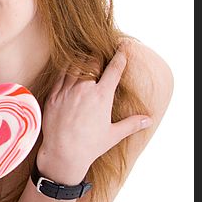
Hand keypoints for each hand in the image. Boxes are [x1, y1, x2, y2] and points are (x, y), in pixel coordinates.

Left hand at [39, 47, 151, 182]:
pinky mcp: (52, 96)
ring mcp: (66, 91)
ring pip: (73, 66)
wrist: (63, 153)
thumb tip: (149, 120)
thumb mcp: (114, 134)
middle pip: (91, 62)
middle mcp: (84, 89)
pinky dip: (65, 70)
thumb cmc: (90, 145)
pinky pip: (59, 76)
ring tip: (84, 59)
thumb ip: (132, 124)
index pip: (114, 69)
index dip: (120, 56)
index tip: (122, 48)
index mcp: (102, 96)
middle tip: (99, 54)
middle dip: (97, 56)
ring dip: (80, 61)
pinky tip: (67, 70)